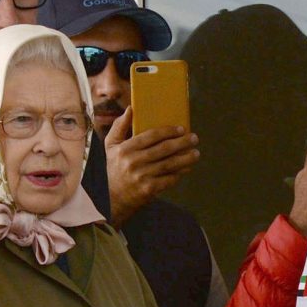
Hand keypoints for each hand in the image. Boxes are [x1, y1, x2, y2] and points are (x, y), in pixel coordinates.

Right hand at [104, 107, 199, 224]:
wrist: (111, 197)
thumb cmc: (113, 168)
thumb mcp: (110, 146)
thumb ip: (119, 126)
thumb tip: (130, 109)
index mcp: (125, 149)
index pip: (151, 136)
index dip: (168, 131)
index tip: (181, 129)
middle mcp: (133, 162)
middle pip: (163, 149)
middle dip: (182, 143)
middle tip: (194, 138)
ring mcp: (141, 176)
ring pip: (169, 165)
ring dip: (185, 159)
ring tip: (196, 153)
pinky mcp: (148, 189)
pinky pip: (168, 180)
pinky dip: (179, 174)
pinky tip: (186, 169)